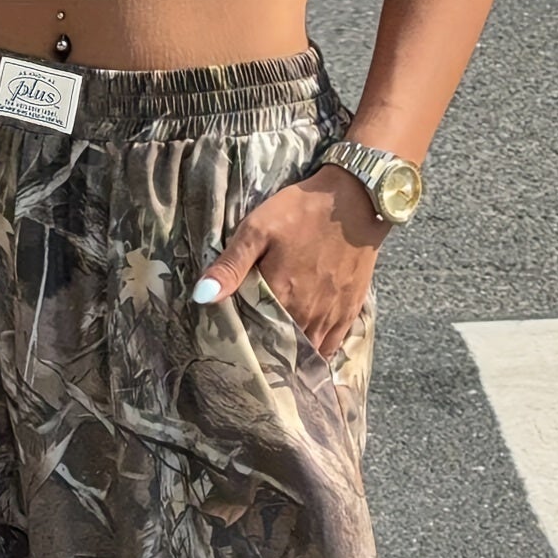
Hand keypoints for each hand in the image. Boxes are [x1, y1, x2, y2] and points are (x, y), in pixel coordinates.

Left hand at [193, 164, 389, 359]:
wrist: (356, 198)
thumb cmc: (303, 211)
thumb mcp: (258, 229)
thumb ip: (231, 266)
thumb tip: (201, 297)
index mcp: (280, 298)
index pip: (254, 339)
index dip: (244, 347)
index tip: (233, 350)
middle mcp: (306, 315)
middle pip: (281, 351)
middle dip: (267, 356)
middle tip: (253, 358)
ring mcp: (330, 316)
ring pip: (307, 353)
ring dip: (292, 359)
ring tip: (277, 360)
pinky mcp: (349, 310)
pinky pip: (331, 347)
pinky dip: (317, 355)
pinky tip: (306, 354)